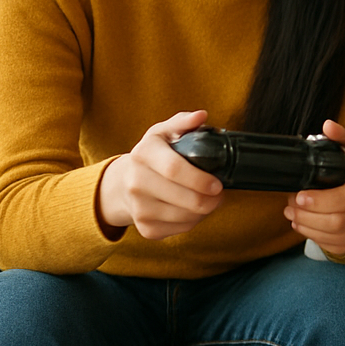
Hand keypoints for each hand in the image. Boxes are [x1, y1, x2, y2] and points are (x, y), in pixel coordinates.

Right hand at [96, 110, 224, 238]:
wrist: (124, 183)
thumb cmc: (154, 155)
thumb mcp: (164, 133)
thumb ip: (183, 123)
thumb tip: (200, 116)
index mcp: (143, 154)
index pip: (174, 170)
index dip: (200, 179)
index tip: (218, 184)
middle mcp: (135, 182)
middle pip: (183, 198)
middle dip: (210, 199)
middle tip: (220, 194)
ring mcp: (138, 208)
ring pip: (184, 217)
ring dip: (205, 211)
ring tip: (208, 199)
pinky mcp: (144, 228)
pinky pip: (180, 229)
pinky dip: (194, 221)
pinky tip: (193, 209)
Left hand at [283, 120, 344, 256]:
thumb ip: (340, 136)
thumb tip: (328, 125)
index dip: (321, 201)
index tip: (299, 196)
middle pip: (337, 221)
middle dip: (307, 215)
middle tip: (290, 205)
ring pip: (332, 235)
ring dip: (306, 226)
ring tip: (292, 214)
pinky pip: (332, 246)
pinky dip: (312, 237)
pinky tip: (303, 225)